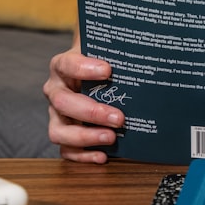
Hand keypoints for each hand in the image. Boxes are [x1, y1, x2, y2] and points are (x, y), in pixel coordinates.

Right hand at [44, 39, 124, 163]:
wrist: (93, 75)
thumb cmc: (101, 64)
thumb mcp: (106, 54)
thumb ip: (118, 52)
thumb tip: (150, 50)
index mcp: (62, 67)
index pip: (67, 65)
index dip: (84, 68)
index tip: (108, 70)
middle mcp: (55, 91)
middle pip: (63, 102)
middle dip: (92, 112)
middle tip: (119, 118)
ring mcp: (56, 114)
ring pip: (58, 131)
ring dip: (86, 136)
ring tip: (111, 137)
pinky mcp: (63, 133)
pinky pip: (66, 150)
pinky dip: (84, 155)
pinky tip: (103, 155)